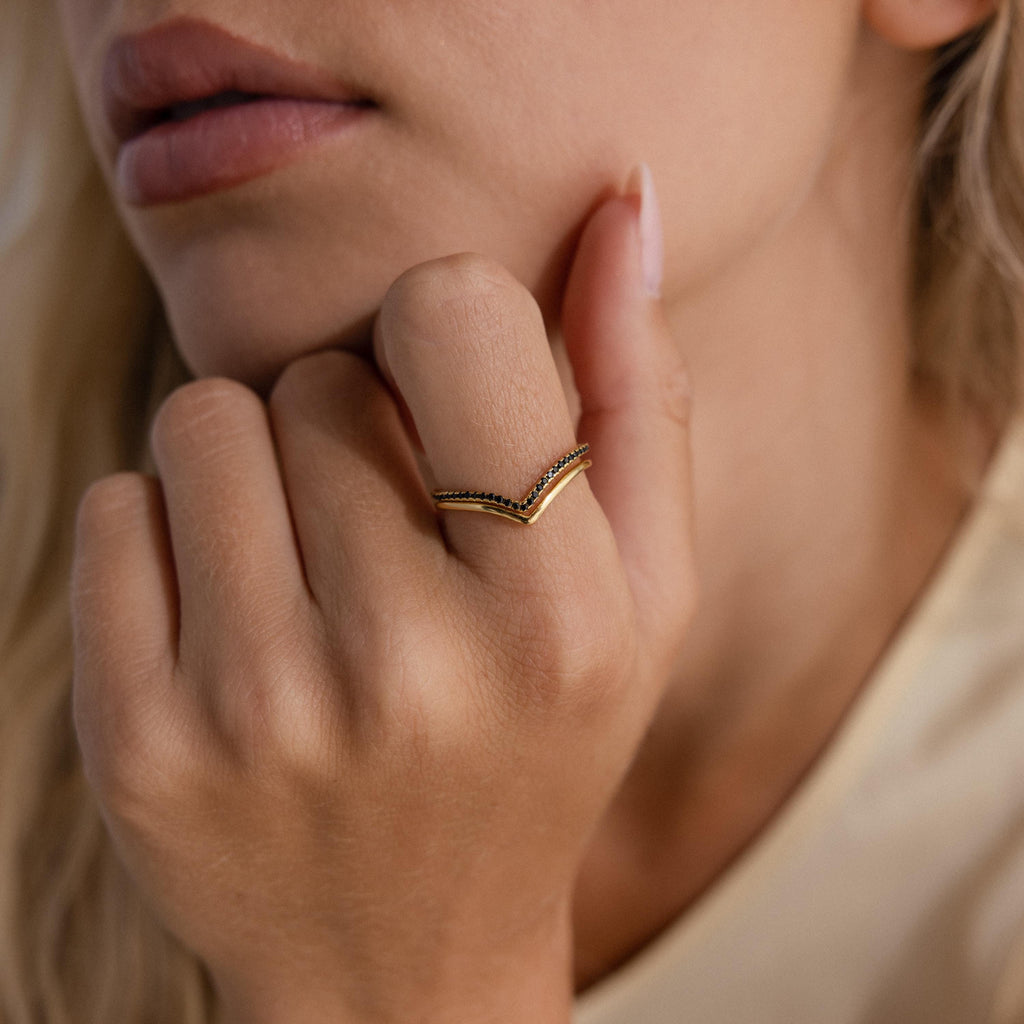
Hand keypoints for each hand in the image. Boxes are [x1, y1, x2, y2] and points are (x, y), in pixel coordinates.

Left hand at [71, 179, 694, 1022]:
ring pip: (203, 420)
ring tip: (316, 565)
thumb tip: (625, 204)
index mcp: (555, 616)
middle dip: (355, 420)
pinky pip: (115, 508)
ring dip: (260, 462)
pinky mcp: (137, 744)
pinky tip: (239, 618)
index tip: (456, 397)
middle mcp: (403, 666)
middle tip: (392, 528)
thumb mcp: (643, 590)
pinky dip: (172, 532)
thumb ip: (637, 393)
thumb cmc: (541, 742)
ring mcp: (255, 712)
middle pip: (317, 374)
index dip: (447, 327)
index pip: (451, 310)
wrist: (402, 955)